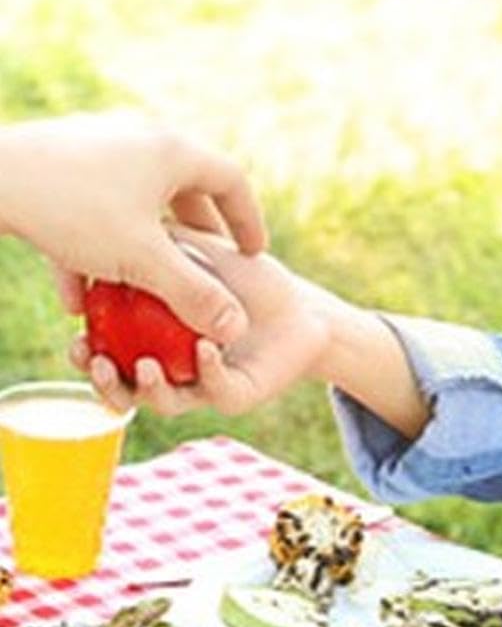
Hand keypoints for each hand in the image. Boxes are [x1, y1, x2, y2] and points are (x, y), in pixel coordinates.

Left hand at [0, 112, 267, 343]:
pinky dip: (94, 247)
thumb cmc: (73, 210)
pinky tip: (79, 294)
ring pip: (134, 201)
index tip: (252, 254)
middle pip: (184, 188)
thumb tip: (236, 328)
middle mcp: (139, 137)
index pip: (232, 181)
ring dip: (139, 249)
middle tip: (204, 269)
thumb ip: (195, 295)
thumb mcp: (143, 261)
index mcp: (172, 150)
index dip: (248, 221)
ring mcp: (95, 145)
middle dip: (193, 237)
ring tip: (139, 289)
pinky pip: (92, 205)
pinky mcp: (58, 160)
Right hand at [71, 229, 332, 416]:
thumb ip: (155, 240)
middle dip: (106, 384)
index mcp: (147, 342)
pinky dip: (209, 371)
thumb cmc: (242, 276)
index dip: (85, 354)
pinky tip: (206, 349)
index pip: (104, 355)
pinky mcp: (237, 396)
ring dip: (150, 389)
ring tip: (145, 367)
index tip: (76, 338)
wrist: (300, 303)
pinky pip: (217, 390)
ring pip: (165, 402)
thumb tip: (113, 224)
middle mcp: (169, 371)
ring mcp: (202, 386)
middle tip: (98, 363)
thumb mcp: (193, 248)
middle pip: (124, 390)